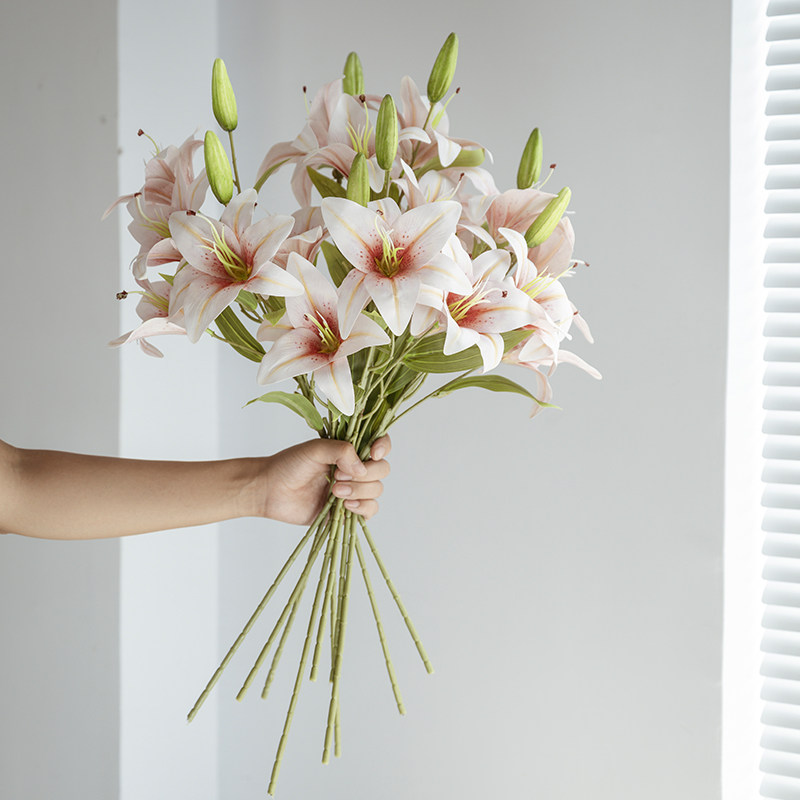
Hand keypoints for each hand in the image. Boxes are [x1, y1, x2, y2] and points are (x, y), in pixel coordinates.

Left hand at [257, 436, 391, 524]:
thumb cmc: (289, 465)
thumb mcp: (315, 449)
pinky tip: (345, 506)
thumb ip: (341, 451)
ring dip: (359, 491)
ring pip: (376, 490)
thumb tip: (362, 468)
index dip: (383, 447)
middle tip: (338, 476)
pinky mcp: (348, 510)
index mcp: (350, 449)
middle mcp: (355, 468)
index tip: (374, 454)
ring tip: (334, 492)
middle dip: (366, 475)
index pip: (380, 443)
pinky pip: (370, 511)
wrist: (270, 490)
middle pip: (382, 469)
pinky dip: (362, 508)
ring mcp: (353, 489)